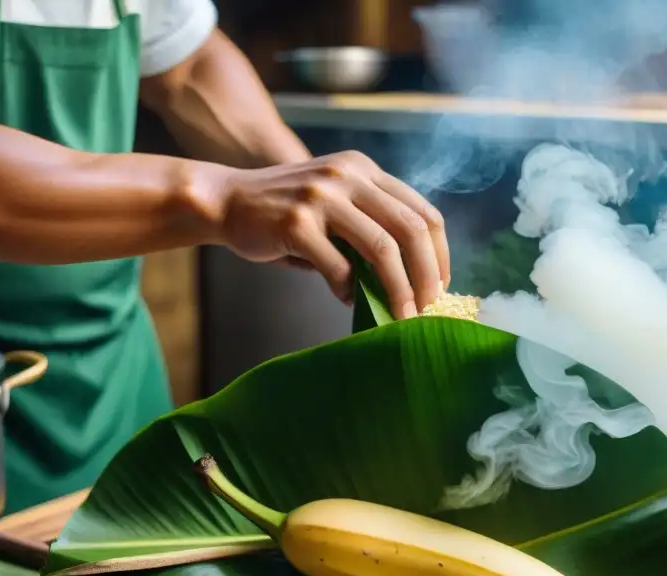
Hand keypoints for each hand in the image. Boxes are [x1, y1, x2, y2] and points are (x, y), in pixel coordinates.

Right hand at [218, 151, 449, 318]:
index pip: (422, 211)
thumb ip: (369, 225)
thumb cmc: (284, 212)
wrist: (226, 200)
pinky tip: (347, 298)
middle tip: (427, 308)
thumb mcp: (334, 203)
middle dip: (426, 276)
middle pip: (410, 229)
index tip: (440, 285)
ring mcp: (322, 197)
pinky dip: (349, 290)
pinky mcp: (296, 222)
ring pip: (382, 248)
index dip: (440, 253)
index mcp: (363, 169)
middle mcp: (348, 176)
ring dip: (397, 289)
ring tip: (400, 315)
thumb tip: (410, 279)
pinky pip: (338, 267)